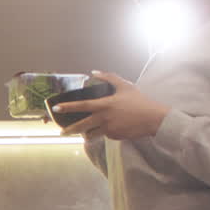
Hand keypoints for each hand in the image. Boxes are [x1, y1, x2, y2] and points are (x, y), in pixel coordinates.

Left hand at [55, 71, 170, 140]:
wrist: (154, 119)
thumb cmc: (139, 101)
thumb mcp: (124, 86)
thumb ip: (109, 77)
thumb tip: (94, 72)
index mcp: (104, 105)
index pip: (81, 106)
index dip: (67, 107)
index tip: (56, 108)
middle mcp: (104, 118)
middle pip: (81, 126)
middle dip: (70, 130)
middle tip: (62, 133)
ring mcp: (109, 129)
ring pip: (92, 134)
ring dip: (86, 134)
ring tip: (84, 134)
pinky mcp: (115, 137)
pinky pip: (105, 136)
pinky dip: (105, 132)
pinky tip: (114, 128)